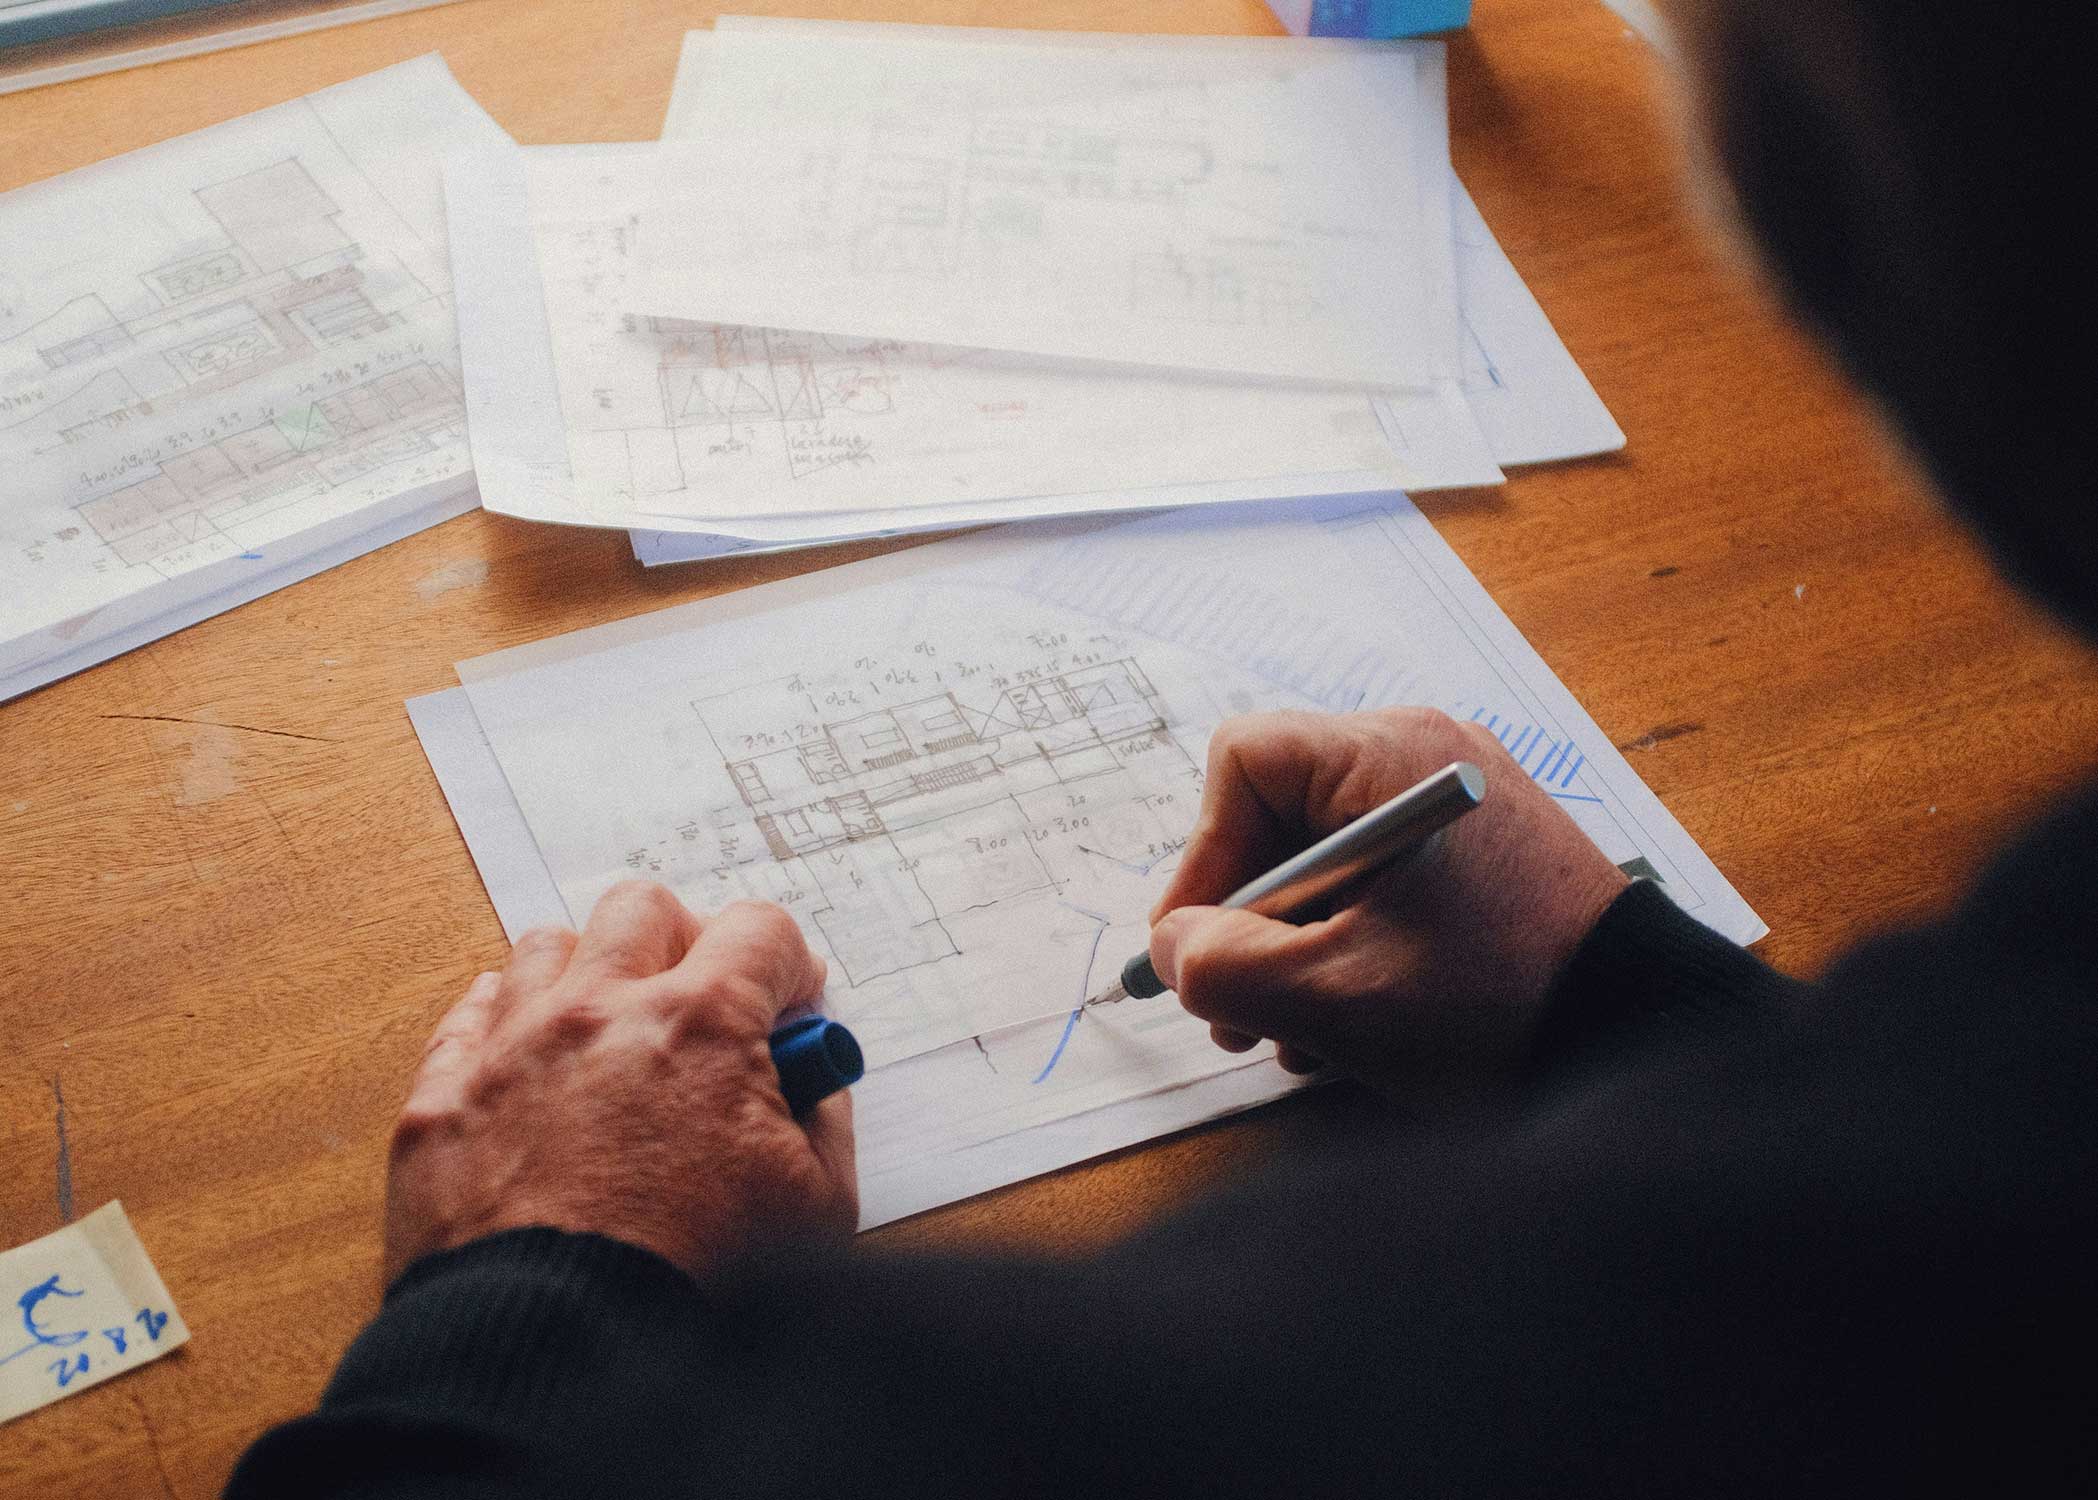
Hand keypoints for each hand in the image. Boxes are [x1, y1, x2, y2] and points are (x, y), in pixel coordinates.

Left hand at [384, 882, 854, 1283]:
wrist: (555, 1362)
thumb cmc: (690, 1287)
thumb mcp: (817, 1208)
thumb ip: (824, 1121)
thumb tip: (813, 1083)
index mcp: (701, 1026)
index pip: (761, 929)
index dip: (788, 965)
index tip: (790, 1005)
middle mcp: (599, 1012)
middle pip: (644, 909)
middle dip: (685, 941)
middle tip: (701, 1002)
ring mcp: (510, 1049)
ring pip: (547, 946)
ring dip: (590, 974)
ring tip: (609, 1035)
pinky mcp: (441, 1101)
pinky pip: (469, 1014)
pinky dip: (505, 1022)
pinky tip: (532, 1060)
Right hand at [1149, 709, 1627, 1100]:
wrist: (1644, 1040)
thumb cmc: (1502, 1005)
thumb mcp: (1336, 996)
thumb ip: (1225, 967)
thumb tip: (1172, 948)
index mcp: (1393, 760)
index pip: (1245, 763)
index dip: (1204, 856)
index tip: (1199, 945)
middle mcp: (1424, 759)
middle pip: (1278, 816)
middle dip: (1246, 922)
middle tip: (1235, 1011)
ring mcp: (1454, 808)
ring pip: (1322, 861)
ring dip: (1292, 949)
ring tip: (1297, 1033)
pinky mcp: (1477, 856)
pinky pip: (1375, 883)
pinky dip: (1346, 946)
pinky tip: (1352, 1021)